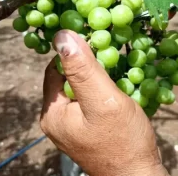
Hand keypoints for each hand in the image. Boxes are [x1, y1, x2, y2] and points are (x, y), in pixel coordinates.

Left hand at [40, 30, 167, 175]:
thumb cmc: (124, 141)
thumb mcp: (103, 100)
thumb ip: (83, 69)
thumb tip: (61, 36)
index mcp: (53, 113)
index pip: (55, 69)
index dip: (74, 53)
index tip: (96, 46)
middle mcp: (57, 120)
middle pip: (68, 79)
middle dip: (89, 67)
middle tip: (111, 61)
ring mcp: (72, 127)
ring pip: (81, 89)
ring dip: (98, 79)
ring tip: (117, 77)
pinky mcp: (86, 130)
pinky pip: (90, 102)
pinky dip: (102, 92)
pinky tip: (118, 92)